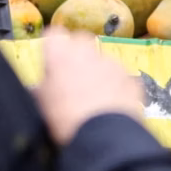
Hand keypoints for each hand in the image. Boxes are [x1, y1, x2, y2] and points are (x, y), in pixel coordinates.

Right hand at [33, 29, 145, 145]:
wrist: (102, 136)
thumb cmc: (66, 119)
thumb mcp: (42, 104)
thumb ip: (41, 88)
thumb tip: (40, 88)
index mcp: (59, 53)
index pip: (53, 34)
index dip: (53, 47)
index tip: (52, 61)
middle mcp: (86, 51)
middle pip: (80, 41)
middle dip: (77, 55)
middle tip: (72, 78)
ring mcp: (112, 63)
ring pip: (102, 59)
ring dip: (97, 72)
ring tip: (92, 98)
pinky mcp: (130, 78)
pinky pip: (119, 77)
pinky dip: (115, 86)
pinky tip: (109, 106)